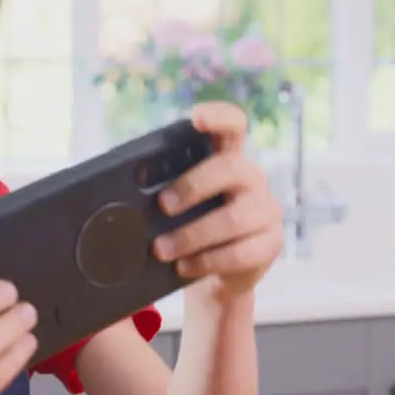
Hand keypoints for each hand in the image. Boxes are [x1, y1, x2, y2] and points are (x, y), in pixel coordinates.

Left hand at [152, 101, 283, 299]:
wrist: (216, 278)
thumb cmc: (189, 232)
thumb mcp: (178, 208)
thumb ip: (164, 192)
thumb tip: (122, 194)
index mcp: (227, 159)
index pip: (233, 126)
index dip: (218, 116)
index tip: (196, 117)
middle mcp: (251, 178)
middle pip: (228, 169)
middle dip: (192, 186)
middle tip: (162, 206)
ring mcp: (267, 210)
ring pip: (233, 218)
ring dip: (192, 235)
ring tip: (161, 250)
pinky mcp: (272, 243)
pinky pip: (240, 252)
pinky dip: (206, 261)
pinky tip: (185, 267)